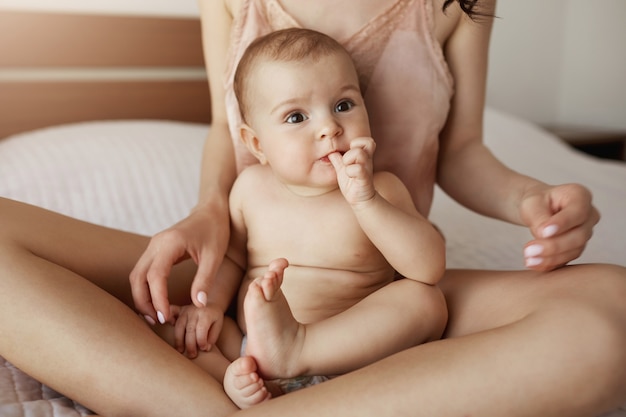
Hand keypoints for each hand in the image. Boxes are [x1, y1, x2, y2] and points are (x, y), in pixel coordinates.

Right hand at [130, 204, 229, 324]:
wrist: (211, 211)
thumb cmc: (215, 231)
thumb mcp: (215, 256)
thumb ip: (205, 280)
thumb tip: (198, 305)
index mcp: (170, 243)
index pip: (155, 276)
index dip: (157, 299)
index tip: (166, 316)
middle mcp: (156, 243)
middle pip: (138, 277)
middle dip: (144, 302)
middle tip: (159, 321)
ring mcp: (153, 245)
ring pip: (137, 275)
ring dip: (142, 297)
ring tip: (157, 316)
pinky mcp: (155, 250)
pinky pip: (143, 271)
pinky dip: (145, 288)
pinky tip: (157, 303)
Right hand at [170, 304, 223, 357]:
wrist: (210, 302)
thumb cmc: (214, 317)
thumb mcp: (219, 325)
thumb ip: (213, 337)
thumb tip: (206, 348)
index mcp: (206, 314)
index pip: (202, 329)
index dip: (201, 340)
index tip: (203, 349)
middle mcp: (194, 311)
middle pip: (190, 329)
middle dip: (190, 344)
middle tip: (192, 356)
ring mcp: (185, 310)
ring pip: (179, 326)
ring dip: (178, 340)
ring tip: (180, 351)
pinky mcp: (179, 310)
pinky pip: (171, 313)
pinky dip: (167, 318)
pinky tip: (165, 325)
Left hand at [328, 137, 375, 205]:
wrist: (360, 199)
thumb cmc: (352, 183)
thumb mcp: (342, 169)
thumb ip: (337, 160)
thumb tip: (330, 152)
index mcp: (363, 156)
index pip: (366, 140)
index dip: (356, 142)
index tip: (349, 154)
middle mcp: (367, 160)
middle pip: (367, 142)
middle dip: (352, 149)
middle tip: (347, 161)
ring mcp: (367, 169)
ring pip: (359, 153)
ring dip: (348, 159)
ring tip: (346, 168)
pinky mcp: (365, 179)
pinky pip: (358, 169)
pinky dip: (350, 171)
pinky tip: (349, 176)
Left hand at [519, 183, 598, 270]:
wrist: (538, 209)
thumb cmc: (537, 202)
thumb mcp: (532, 203)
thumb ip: (539, 216)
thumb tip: (543, 235)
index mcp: (580, 196)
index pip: (578, 211)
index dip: (562, 223)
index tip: (543, 232)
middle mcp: (589, 215)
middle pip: (579, 235)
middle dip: (554, 245)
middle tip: (529, 250)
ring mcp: (585, 233)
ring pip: (574, 250)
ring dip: (551, 257)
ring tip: (528, 258)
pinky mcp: (577, 248)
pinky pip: (567, 259)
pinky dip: (550, 263)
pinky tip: (534, 264)